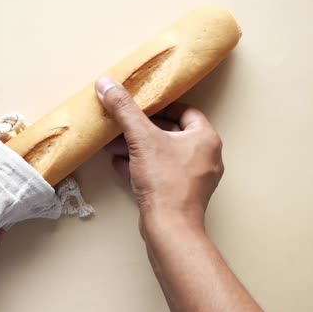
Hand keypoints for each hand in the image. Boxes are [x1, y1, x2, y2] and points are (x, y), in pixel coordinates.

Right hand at [95, 77, 223, 235]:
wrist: (169, 227)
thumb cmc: (165, 181)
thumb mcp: (141, 138)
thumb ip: (124, 109)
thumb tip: (106, 83)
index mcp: (205, 138)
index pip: (184, 111)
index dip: (160, 107)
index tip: (140, 107)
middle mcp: (206, 156)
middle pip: (171, 133)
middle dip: (142, 130)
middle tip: (121, 128)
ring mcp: (196, 178)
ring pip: (164, 154)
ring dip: (139, 149)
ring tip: (114, 147)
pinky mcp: (183, 194)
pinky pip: (162, 173)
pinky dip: (142, 167)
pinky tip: (121, 166)